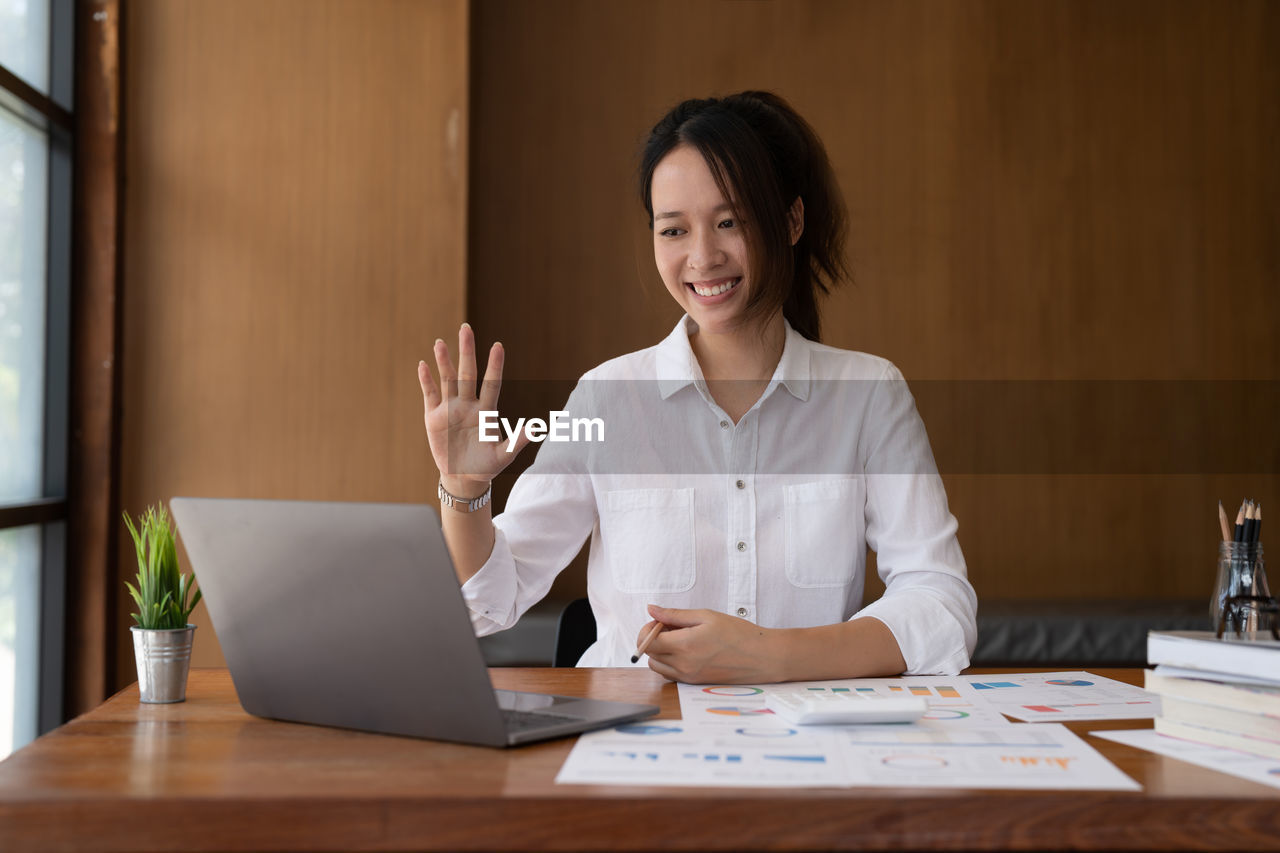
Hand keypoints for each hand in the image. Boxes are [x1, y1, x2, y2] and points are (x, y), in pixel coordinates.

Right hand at [418, 324, 530, 493]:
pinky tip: (423, 365)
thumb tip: (538, 427)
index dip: (494, 366)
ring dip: (443, 361)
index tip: (498, 346)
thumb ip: (517, 441)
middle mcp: (468, 405)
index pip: (491, 383)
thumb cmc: (486, 466)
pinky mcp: (433, 417)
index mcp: (486, 411)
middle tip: (466, 328)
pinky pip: (430, 394)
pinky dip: (426, 380)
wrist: (463, 478)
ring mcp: (450, 409)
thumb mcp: (503, 456)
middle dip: (466, 352)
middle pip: (467, 373)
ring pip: (447, 380)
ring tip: (440, 342)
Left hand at [638, 605, 778, 683]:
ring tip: (681, 639)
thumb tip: (652, 609)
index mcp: (685, 646)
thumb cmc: (739, 634)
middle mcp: (683, 665)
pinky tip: (688, 651)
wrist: (762, 657)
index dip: (648, 629)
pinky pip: (671, 674)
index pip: (646, 642)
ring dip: (661, 652)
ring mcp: (688, 677)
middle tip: (672, 627)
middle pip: (649, 654)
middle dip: (654, 639)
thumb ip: (675, 614)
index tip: (660, 621)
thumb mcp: (706, 616)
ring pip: (658, 666)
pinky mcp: (694, 683)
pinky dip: (671, 662)